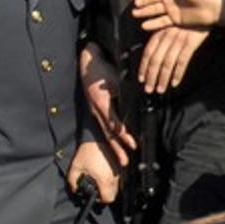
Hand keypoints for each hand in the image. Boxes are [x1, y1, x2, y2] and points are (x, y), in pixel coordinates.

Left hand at [68, 140, 119, 203]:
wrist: (97, 138)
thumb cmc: (87, 152)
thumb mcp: (75, 168)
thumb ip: (73, 183)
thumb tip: (75, 190)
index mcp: (105, 179)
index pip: (108, 199)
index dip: (100, 200)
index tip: (94, 194)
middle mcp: (115, 176)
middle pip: (113, 194)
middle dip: (105, 193)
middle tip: (96, 187)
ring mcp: (119, 170)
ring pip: (117, 185)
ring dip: (109, 186)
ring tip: (99, 179)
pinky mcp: (120, 165)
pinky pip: (118, 177)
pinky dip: (111, 178)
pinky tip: (103, 172)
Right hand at [80, 44, 135, 166]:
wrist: (87, 61)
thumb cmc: (102, 69)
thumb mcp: (115, 78)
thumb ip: (124, 91)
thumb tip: (137, 102)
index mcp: (101, 104)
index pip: (114, 124)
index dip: (124, 135)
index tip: (132, 144)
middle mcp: (96, 111)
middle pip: (108, 133)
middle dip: (118, 148)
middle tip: (126, 161)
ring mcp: (94, 112)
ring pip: (105, 132)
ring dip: (114, 147)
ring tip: (122, 160)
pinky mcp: (95, 110)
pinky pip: (103, 126)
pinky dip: (110, 138)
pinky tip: (116, 145)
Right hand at [133, 0, 222, 29]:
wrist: (214, 5)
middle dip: (143, 0)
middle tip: (136, 3)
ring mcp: (172, 7)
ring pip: (154, 9)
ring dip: (144, 11)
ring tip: (135, 13)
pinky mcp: (175, 19)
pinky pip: (161, 22)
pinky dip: (153, 24)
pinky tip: (144, 25)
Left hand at [138, 26, 209, 93]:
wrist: (205, 10)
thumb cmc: (187, 20)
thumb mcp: (171, 25)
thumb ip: (162, 37)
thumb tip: (155, 55)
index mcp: (160, 32)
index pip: (148, 52)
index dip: (143, 67)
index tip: (141, 79)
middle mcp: (167, 37)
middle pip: (155, 60)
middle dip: (151, 77)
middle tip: (148, 90)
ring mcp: (179, 40)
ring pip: (167, 63)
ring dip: (162, 78)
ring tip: (160, 90)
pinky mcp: (190, 43)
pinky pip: (182, 61)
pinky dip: (178, 73)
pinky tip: (175, 83)